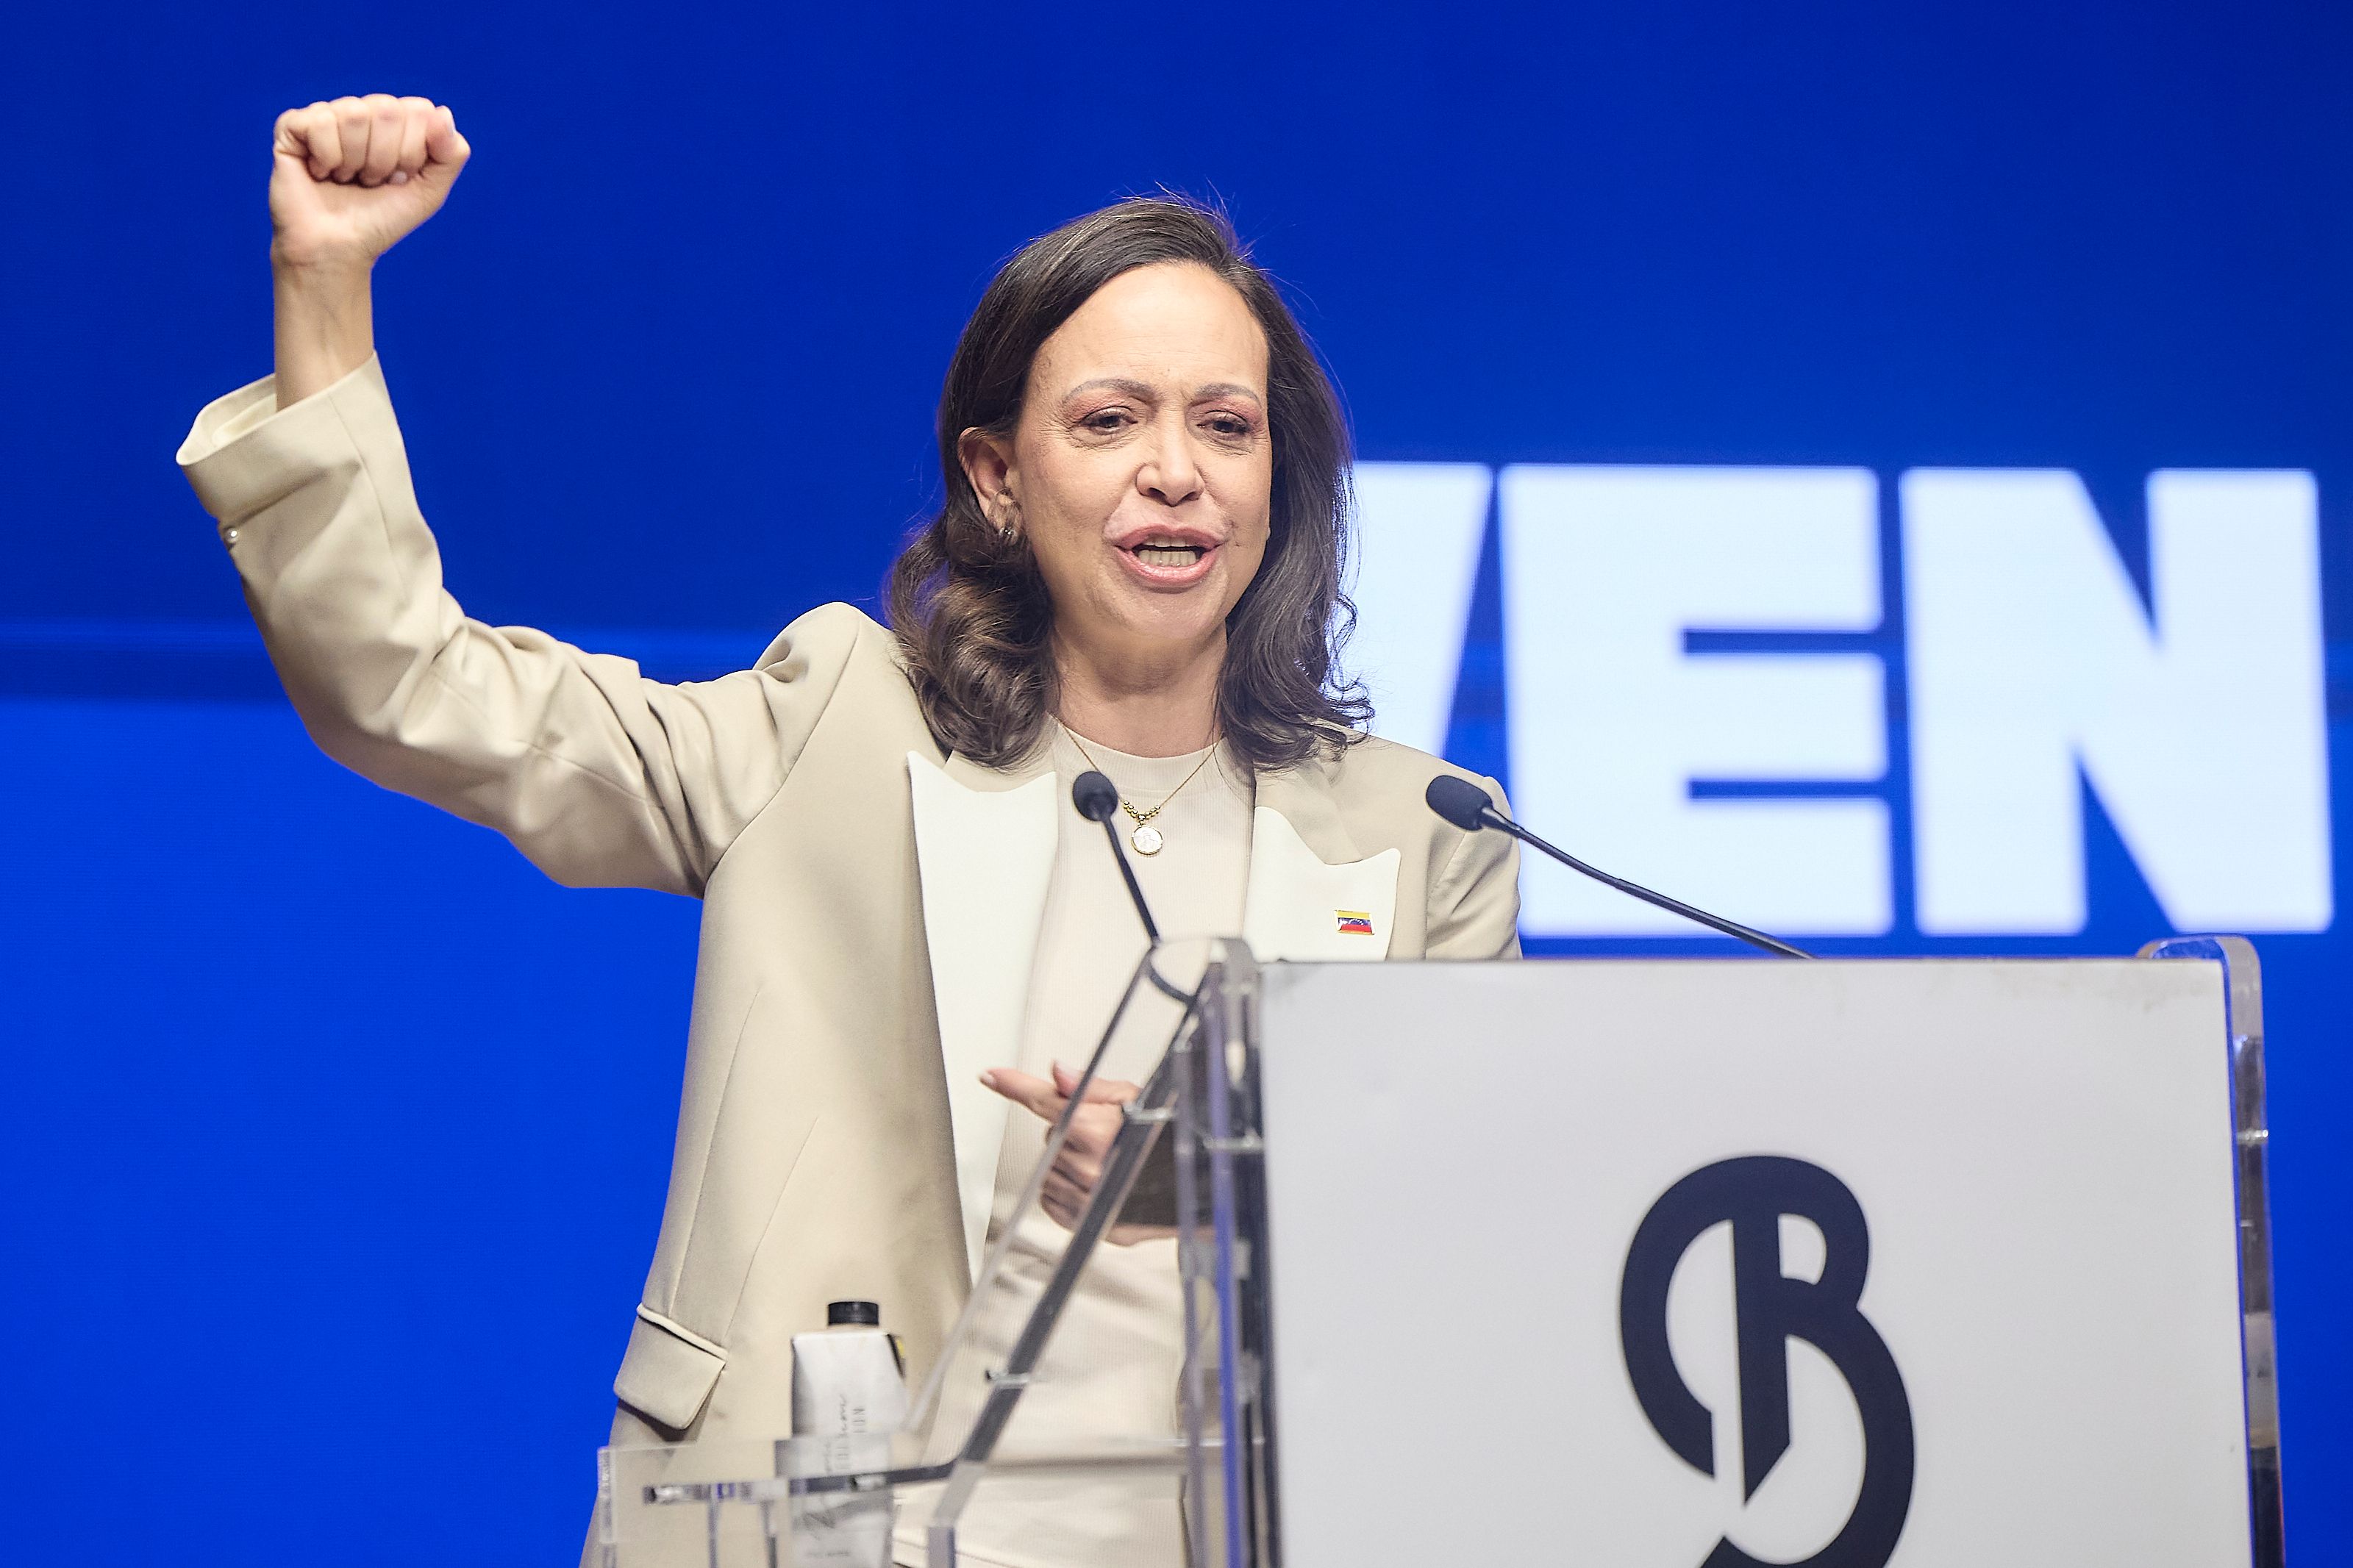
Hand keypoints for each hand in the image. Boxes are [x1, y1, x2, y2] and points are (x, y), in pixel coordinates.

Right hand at [270, 95, 468, 271]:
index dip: (413, 152)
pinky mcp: (293, 126)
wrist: (338, 249)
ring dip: (355, 160)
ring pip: (353, 113)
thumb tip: (442, 111)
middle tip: (370, 181)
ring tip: (345, 179)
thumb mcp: (429, 192)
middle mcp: (361, 112)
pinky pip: (320, 122)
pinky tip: (320, 173)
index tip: (399, 178)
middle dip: (384, 158)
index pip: (418, 110)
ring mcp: (327, 116)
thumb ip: (451, 154)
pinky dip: (327, 158)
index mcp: (395, 122)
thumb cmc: (380, 221)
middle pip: (387, 109)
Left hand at [981, 1063, 1174, 1245]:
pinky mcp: (1081, 1221)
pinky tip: (1093, 1182)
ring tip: (1105, 1161)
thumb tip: (1057, 1072)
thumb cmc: (1166, 1139)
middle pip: (1050, 1136)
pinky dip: (1065, 1189)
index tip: (992, 1076)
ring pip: (1049, 1168)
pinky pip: (1051, 1198)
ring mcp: (1083, 1196)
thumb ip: (1089, 1087)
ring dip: (1068, 1162)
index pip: (1043, 1101)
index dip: (1014, 1085)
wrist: (1190, 1189)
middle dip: (1069, 1131)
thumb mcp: (1135, 1100)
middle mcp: (1086, 1166)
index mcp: (1094, 1130)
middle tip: (1104, 1135)